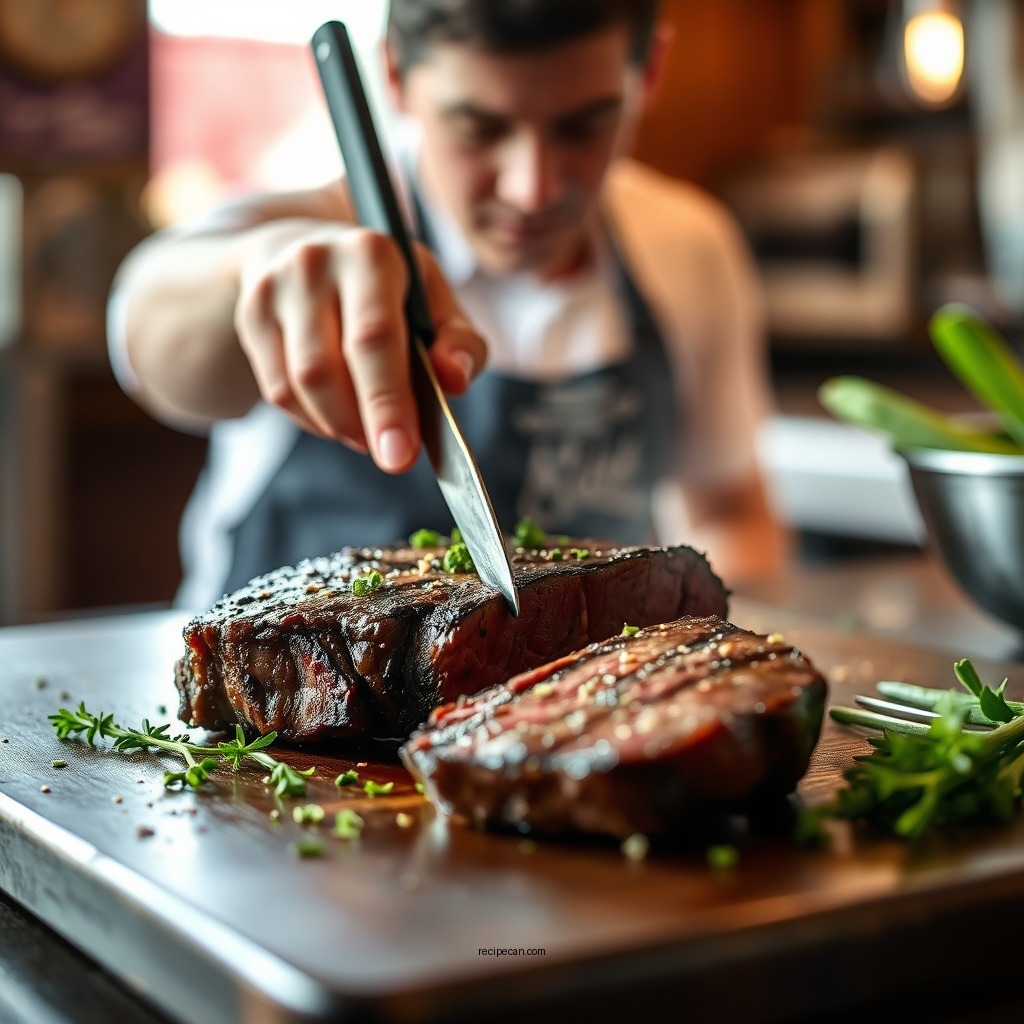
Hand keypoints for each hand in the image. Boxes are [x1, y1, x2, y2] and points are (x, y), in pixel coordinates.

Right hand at [233, 219, 485, 471]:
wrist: (313, 252)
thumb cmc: (389, 290)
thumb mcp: (435, 303)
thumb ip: (458, 343)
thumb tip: (455, 379)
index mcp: (371, 254)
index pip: (374, 337)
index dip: (387, 401)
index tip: (401, 453)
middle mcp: (315, 262)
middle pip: (325, 367)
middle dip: (361, 422)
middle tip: (392, 459)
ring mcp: (274, 289)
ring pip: (296, 385)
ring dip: (337, 424)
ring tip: (367, 432)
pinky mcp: (250, 316)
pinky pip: (277, 390)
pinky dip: (312, 418)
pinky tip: (337, 416)